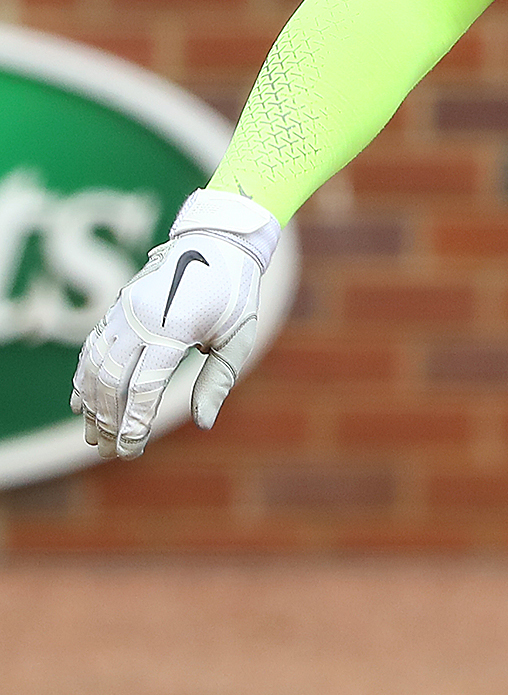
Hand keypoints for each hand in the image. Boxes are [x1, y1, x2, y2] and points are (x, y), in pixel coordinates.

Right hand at [72, 189, 275, 458]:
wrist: (216, 241)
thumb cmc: (234, 292)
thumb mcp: (238, 335)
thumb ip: (218, 379)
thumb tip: (203, 422)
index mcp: (174, 328)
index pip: (144, 386)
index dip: (134, 422)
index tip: (130, 449)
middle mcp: (142, 320)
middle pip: (111, 381)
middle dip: (108, 421)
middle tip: (112, 452)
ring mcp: (124, 312)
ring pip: (94, 366)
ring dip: (90, 405)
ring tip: (94, 436)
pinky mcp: (116, 308)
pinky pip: (92, 348)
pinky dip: (83, 377)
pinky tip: (81, 403)